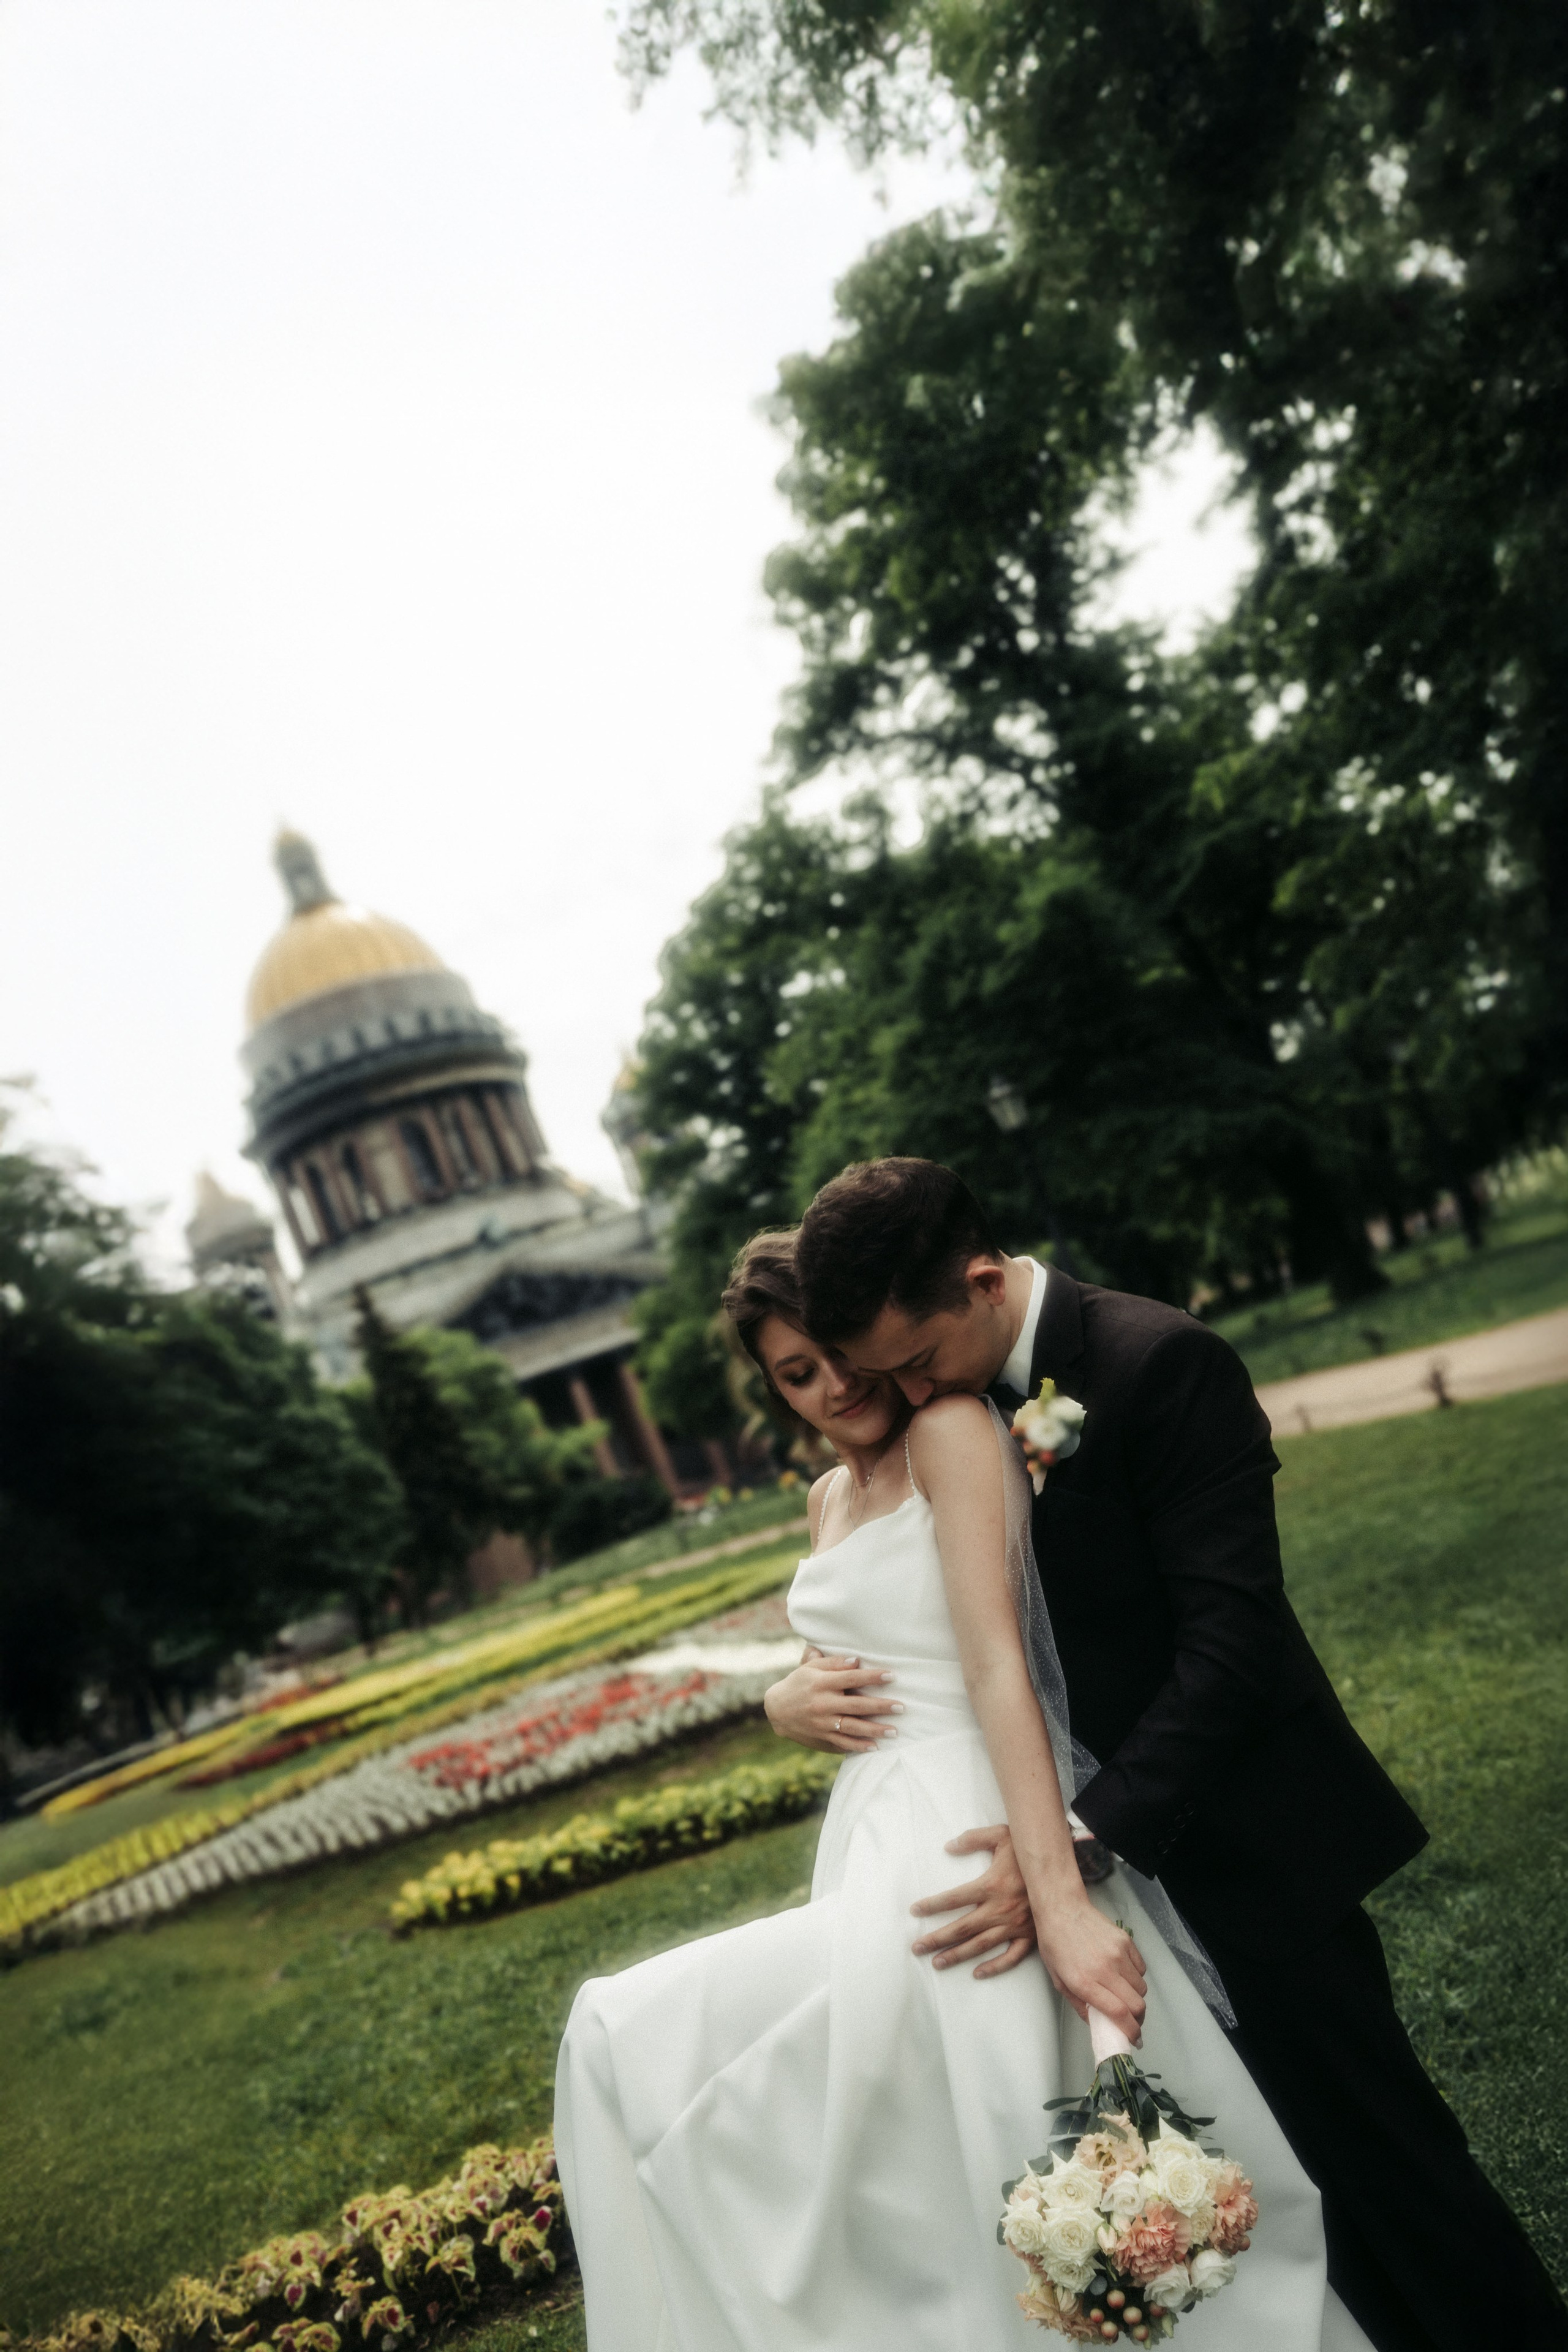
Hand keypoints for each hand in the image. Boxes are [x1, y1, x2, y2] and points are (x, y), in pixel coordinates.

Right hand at [763, 1646, 901, 1754]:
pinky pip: (843, 1743)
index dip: (872, 1677)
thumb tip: (857, 1660)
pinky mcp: (821, 1737)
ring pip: (853, 1727)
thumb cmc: (799, 1683)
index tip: (892, 1675)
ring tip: (895, 1731)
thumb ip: (833, 1663)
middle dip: (880, 1706)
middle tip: (901, 1707)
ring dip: (875, 1730)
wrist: (777, 1709)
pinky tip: (875, 1746)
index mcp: (821, 1683)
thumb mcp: (810, 1668)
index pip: (851, 1678)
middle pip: (856, 1705)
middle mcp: (823, 1704)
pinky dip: (859, 1746)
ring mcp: (822, 1723)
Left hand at [910, 1825, 1037, 1977]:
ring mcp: (1015, 1925)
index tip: (915, 1910)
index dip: (932, 1905)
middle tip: (917, 1947)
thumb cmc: (1030, 1852)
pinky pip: (1010, 1957)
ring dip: (957, 1955)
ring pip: (980, 1945)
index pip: (954, 1898)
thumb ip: (973, 1839)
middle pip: (962, 1928)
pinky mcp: (1030, 1936)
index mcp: (991, 1885)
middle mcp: (1000, 1909)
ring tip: (937, 1963)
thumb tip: (948, 1847)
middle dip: (937, 1938)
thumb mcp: (1002, 1835)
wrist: (1063, 1871)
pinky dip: (994, 1967)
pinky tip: (977, 1973)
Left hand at [1037, 1901, 1147, 2044]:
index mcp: (1085, 1981)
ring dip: (1136, 1997)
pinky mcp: (1126, 1941)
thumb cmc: (1055, 1944)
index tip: (1133, 2038)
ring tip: (1123, 1995)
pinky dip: (1136, 1977)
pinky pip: (1141, 1968)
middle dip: (1137, 2019)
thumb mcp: (1059, 1981)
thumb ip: (1079, 2005)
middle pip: (1137, 2004)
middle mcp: (1105, 1968)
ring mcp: (1118, 1953)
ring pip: (1141, 1987)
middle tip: (1131, 2021)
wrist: (1062, 1909)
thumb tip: (1097, 2025)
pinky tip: (1123, 1975)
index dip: (1130, 2030)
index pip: (1119, 2013)